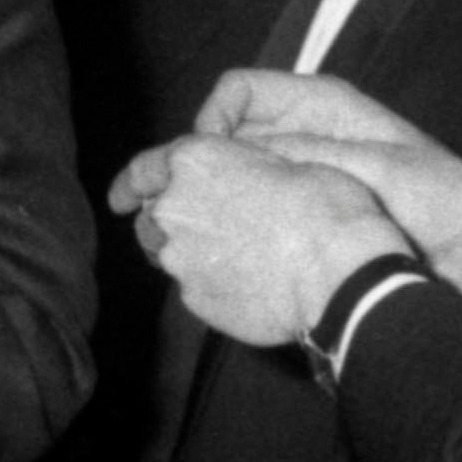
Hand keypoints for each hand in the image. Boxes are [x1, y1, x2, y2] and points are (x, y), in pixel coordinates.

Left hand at [110, 132, 407, 354]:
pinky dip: (213, 282)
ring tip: (239, 255)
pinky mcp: (195, 300)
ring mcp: (180, 260)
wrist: (340, 275)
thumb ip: (244, 167)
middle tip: (211, 226)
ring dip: (193, 252)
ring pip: (171, 254)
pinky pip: (195, 287)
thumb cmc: (326, 208)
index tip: (121, 197)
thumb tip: (241, 176)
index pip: (144, 169)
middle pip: (153, 217)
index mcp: (195, 163)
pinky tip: (250, 282)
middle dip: (171, 221)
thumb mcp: (290, 161)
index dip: (131, 182)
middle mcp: (173, 210)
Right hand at [200, 65, 461, 317]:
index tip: (204, 157)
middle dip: (203, 161)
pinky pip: (258, 208)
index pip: (239, 91)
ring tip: (202, 224)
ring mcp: (304, 174)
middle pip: (230, 133)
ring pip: (238, 174)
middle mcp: (306, 133)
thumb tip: (233, 152)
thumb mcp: (369, 165)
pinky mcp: (308, 211)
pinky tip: (234, 244)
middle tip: (183, 199)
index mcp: (323, 103)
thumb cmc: (440, 198)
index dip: (212, 118)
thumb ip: (305, 153)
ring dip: (218, 194)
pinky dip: (240, 221)